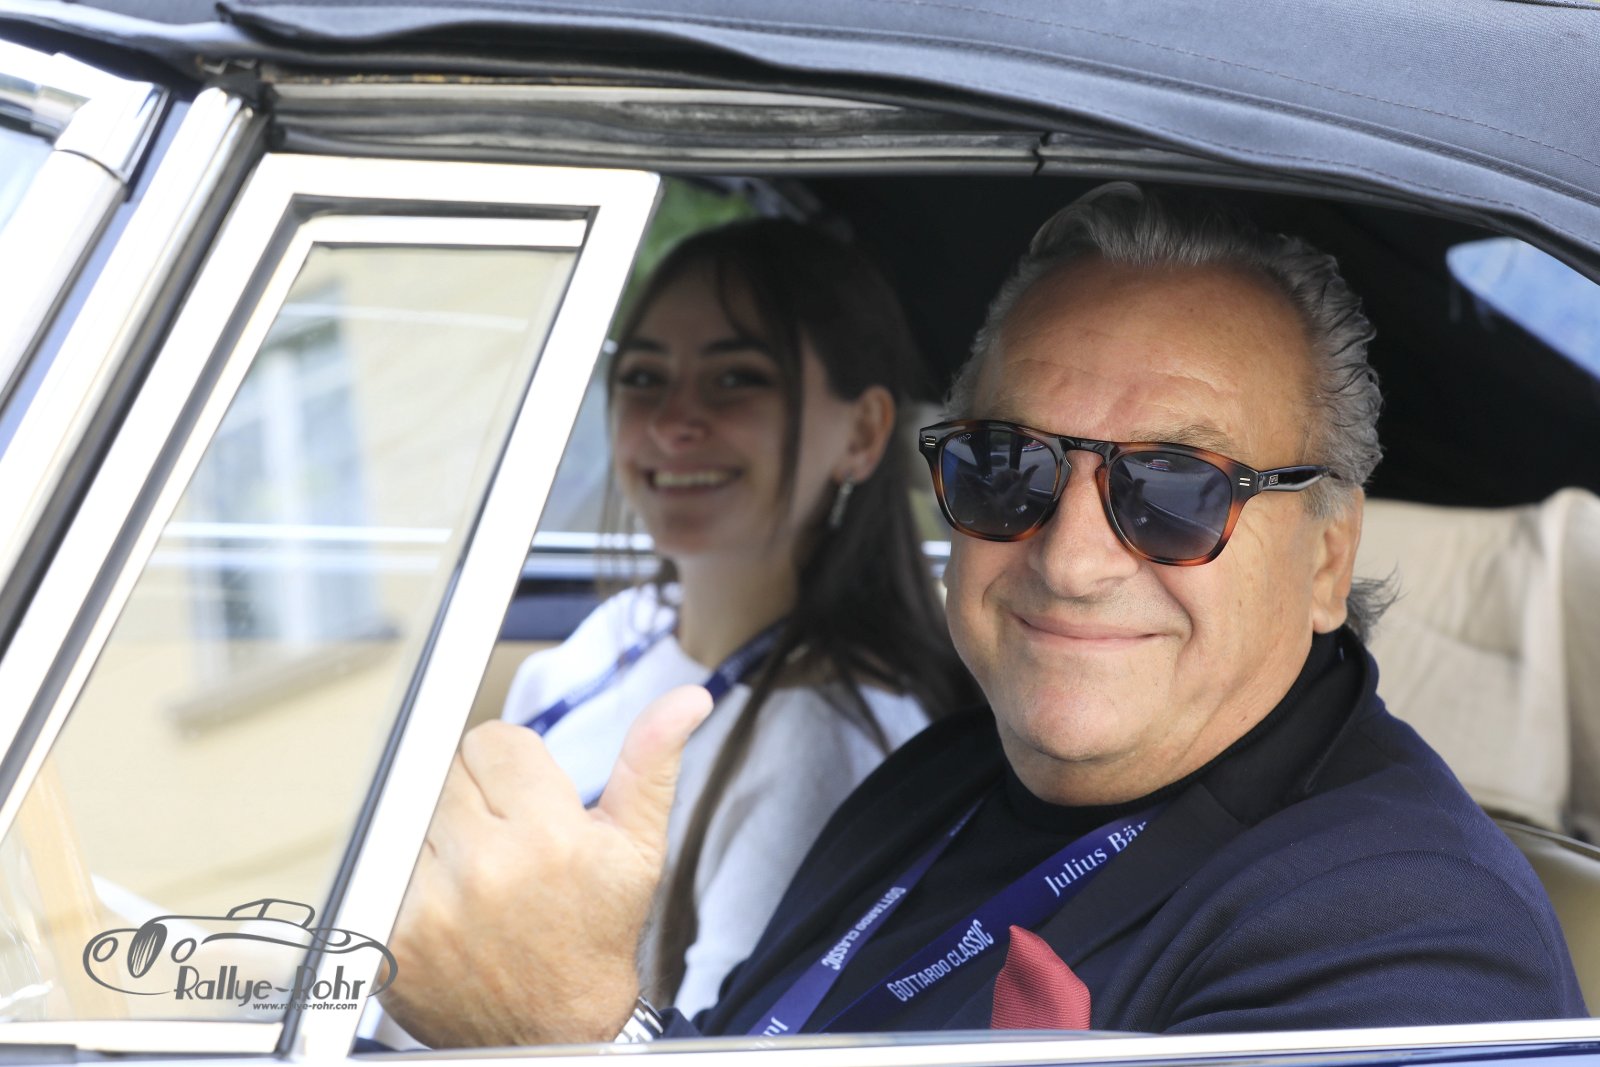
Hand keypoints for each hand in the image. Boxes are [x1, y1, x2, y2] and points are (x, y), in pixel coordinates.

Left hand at [381, 685, 713, 1046]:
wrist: (556, 1033)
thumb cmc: (595, 937)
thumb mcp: (637, 848)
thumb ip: (650, 763)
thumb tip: (686, 701)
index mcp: (548, 838)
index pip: (492, 740)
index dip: (514, 768)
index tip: (529, 805)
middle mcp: (485, 870)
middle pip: (448, 769)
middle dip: (476, 796)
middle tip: (505, 842)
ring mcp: (430, 905)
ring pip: (411, 810)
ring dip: (437, 832)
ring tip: (477, 874)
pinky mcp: (388, 937)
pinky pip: (381, 862)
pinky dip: (406, 875)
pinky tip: (445, 903)